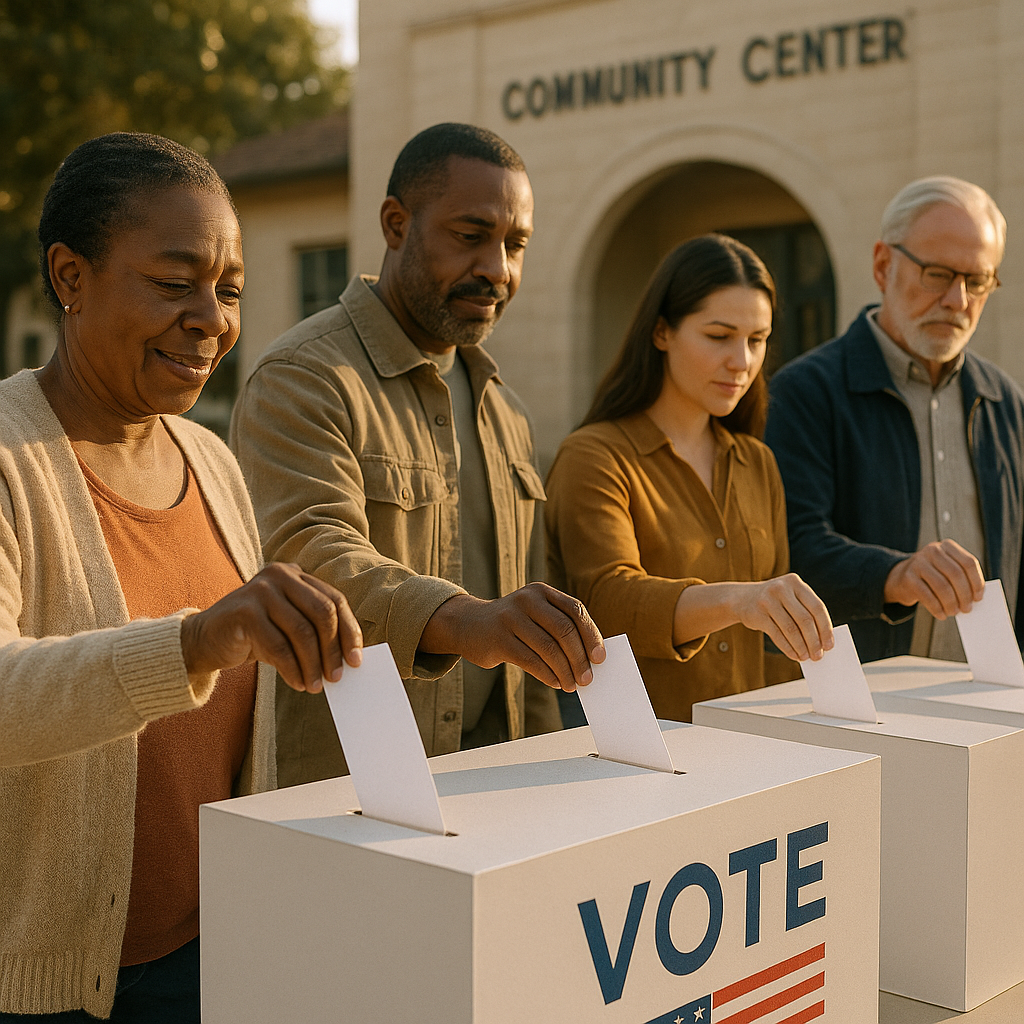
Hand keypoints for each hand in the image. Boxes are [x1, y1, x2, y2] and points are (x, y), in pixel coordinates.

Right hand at [180, 562, 362, 692]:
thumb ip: (315, 633)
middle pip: (322, 613)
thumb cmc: (255, 636)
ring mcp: (260, 590)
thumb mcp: (288, 629)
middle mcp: (280, 576)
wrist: (204, 641)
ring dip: (313, 664)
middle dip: (333, 649)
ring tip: (316, 685)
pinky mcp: (243, 611)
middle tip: (337, 676)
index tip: (357, 659)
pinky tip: (297, 683)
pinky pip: (278, 645)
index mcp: (296, 575)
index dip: (349, 631)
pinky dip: (292, 669)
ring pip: (302, 631)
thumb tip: (350, 659)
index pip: (334, 601)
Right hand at [418, 583, 605, 691]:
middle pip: (563, 630)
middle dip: (579, 658)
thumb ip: (559, 628)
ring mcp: (510, 618)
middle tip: (587, 679)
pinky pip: (530, 660)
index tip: (600, 658)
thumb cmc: (513, 625)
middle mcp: (527, 600)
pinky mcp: (498, 638)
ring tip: (571, 685)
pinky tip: (555, 682)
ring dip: (565, 671)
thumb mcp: (535, 615)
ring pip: (548, 648)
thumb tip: (590, 659)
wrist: (468, 624)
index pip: (575, 610)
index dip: (591, 635)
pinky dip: (547, 675)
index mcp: (541, 591)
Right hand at [732, 574, 833, 661]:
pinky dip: (787, 648)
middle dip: (814, 641)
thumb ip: (805, 612)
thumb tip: (822, 641)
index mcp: (795, 582)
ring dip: (801, 647)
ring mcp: (767, 600)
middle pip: (804, 619)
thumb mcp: (790, 598)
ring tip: (806, 657)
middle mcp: (781, 588)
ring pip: (790, 629)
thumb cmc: (775, 601)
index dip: (825, 628)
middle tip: (818, 655)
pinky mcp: (757, 613)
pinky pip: (776, 635)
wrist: (741, 598)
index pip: (817, 607)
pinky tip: (794, 655)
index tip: (829, 645)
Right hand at [884, 539, 984, 617]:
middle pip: (956, 574)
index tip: (978, 598)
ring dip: (951, 603)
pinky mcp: (908, 577)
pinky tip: (941, 614)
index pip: (969, 563)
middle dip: (964, 595)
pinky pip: (927, 596)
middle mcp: (932, 551)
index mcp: (947, 546)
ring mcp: (918, 563)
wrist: (901, 578)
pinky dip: (937, 608)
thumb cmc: (932, 577)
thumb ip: (962, 578)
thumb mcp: (947, 570)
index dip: (977, 582)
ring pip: (942, 586)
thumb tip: (976, 598)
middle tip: (967, 609)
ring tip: (954, 612)